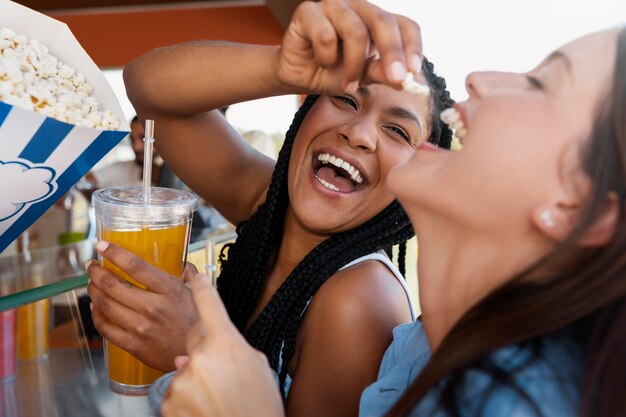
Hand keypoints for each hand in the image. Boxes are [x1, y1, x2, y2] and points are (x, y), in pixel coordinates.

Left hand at [86, 241, 198, 370]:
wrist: (199, 356)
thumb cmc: (199, 323)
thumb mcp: (199, 294)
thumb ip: (189, 275)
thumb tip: (182, 265)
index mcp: (169, 290)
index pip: (135, 266)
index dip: (114, 253)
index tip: (102, 245)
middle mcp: (152, 307)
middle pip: (113, 285)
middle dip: (96, 272)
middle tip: (91, 266)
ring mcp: (141, 327)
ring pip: (105, 305)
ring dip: (93, 291)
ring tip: (92, 284)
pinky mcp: (133, 345)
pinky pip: (105, 328)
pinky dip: (96, 315)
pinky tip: (96, 307)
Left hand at [161, 273, 283, 416]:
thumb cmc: (258, 406)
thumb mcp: (256, 366)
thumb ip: (231, 346)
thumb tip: (209, 343)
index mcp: (225, 342)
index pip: (208, 302)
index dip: (201, 286)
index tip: (196, 277)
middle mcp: (200, 356)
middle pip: (193, 336)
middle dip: (203, 347)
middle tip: (221, 368)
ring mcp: (182, 379)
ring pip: (184, 366)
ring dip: (196, 377)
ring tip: (217, 395)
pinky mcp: (169, 401)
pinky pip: (175, 390)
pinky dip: (186, 397)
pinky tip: (205, 406)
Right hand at [277, 0, 422, 93]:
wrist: (300, 76)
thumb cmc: (333, 72)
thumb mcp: (363, 77)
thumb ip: (382, 74)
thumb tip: (404, 80)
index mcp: (377, 21)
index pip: (405, 25)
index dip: (412, 46)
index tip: (414, 72)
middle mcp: (358, 8)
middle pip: (383, 21)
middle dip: (392, 52)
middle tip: (396, 78)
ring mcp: (334, 6)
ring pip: (355, 30)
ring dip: (353, 65)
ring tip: (348, 84)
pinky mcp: (308, 11)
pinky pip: (325, 35)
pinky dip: (326, 56)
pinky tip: (322, 62)